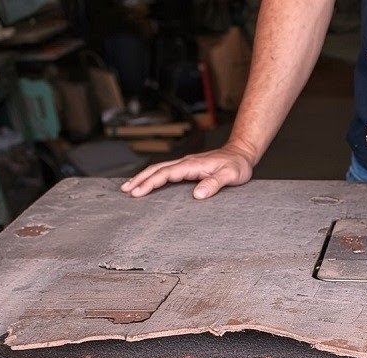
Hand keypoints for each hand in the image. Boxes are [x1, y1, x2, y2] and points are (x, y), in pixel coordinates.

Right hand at [120, 142, 258, 198]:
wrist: (241, 153)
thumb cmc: (237, 165)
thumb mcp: (230, 175)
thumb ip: (214, 183)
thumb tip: (197, 194)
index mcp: (192, 165)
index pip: (166, 174)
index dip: (151, 183)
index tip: (138, 192)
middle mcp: (186, 162)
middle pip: (157, 169)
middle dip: (140, 179)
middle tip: (126, 191)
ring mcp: (186, 164)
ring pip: (159, 169)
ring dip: (143, 177)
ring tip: (129, 187)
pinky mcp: (188, 167)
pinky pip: (166, 171)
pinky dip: (153, 176)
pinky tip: (148, 183)